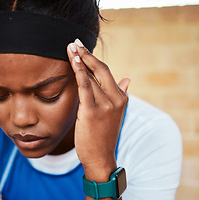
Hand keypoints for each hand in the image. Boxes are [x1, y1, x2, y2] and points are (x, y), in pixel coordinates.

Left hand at [67, 39, 129, 180]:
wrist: (100, 157)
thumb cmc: (103, 135)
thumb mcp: (115, 113)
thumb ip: (121, 93)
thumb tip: (128, 78)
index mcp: (121, 97)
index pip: (106, 73)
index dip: (93, 59)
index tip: (82, 47)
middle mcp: (116, 98)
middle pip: (101, 69)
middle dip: (86, 54)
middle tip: (74, 42)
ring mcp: (106, 104)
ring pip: (91, 76)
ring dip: (79, 59)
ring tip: (70, 47)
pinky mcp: (93, 110)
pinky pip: (85, 85)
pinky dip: (79, 71)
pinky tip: (74, 60)